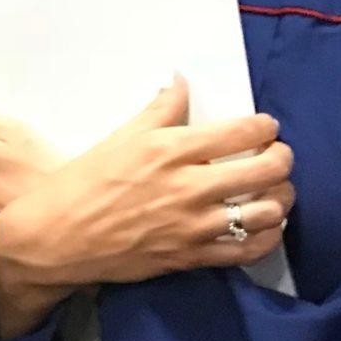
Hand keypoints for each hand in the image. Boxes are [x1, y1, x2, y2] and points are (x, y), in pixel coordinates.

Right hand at [0, 79, 293, 339]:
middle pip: (266, 170)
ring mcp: (194, 226)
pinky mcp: (193, 257)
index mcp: (168, 151)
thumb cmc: (82, 183)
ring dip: (281, 197)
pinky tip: (265, 225)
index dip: (263, 126)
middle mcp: (188, 187)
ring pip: (266, 212)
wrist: (58, 237)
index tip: (265, 126)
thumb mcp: (118, 138)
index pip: (240, 132)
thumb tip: (180, 82)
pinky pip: (249, 250)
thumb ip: (158, 111)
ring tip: (276, 190)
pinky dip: (267, 236)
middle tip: (277, 155)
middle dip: (281, 158)